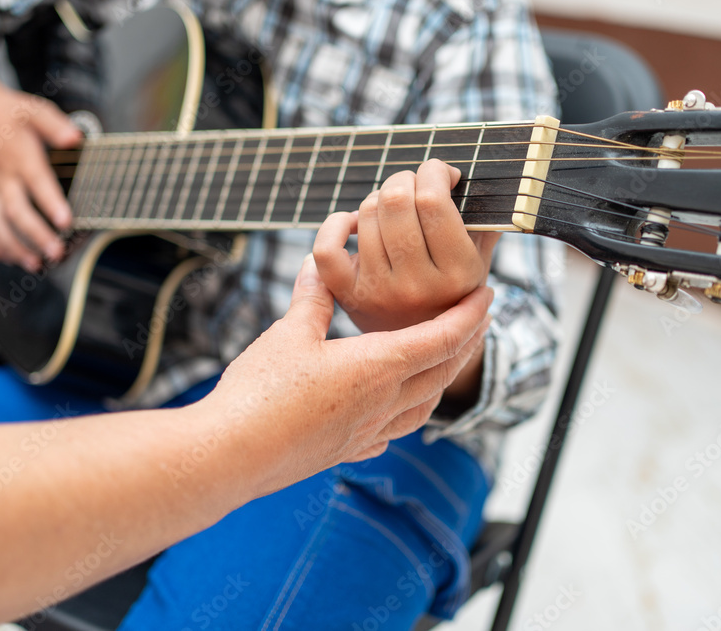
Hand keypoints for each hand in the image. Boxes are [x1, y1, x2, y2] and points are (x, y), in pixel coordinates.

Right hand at [0, 54, 83, 271]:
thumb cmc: (11, 114)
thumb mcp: (35, 110)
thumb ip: (55, 125)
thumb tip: (76, 138)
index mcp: (20, 156)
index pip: (37, 181)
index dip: (51, 202)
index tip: (67, 222)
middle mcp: (2, 177)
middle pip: (14, 211)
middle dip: (35, 235)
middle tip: (56, 253)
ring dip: (13, 248)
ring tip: (36, 265)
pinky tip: (10, 259)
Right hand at [201, 255, 492, 493]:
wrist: (231, 456)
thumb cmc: (261, 393)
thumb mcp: (289, 333)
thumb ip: (312, 298)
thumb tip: (318, 265)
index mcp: (377, 368)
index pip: (442, 338)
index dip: (469, 315)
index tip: (488, 294)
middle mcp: (382, 405)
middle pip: (442, 373)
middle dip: (466, 343)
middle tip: (478, 321)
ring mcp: (365, 434)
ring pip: (423, 407)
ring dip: (443, 380)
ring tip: (446, 362)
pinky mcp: (344, 452)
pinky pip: (392, 433)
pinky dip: (407, 415)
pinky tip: (394, 413)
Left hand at [313, 159, 499, 332]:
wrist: (426, 348)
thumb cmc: (454, 291)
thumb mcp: (480, 259)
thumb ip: (480, 221)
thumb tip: (458, 176)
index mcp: (457, 274)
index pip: (433, 201)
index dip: (433, 171)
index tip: (440, 173)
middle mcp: (416, 286)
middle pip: (396, 201)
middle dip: (404, 179)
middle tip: (414, 186)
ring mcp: (379, 292)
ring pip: (365, 216)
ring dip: (377, 199)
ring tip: (392, 209)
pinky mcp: (349, 296)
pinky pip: (326, 248)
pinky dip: (336, 224)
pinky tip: (355, 223)